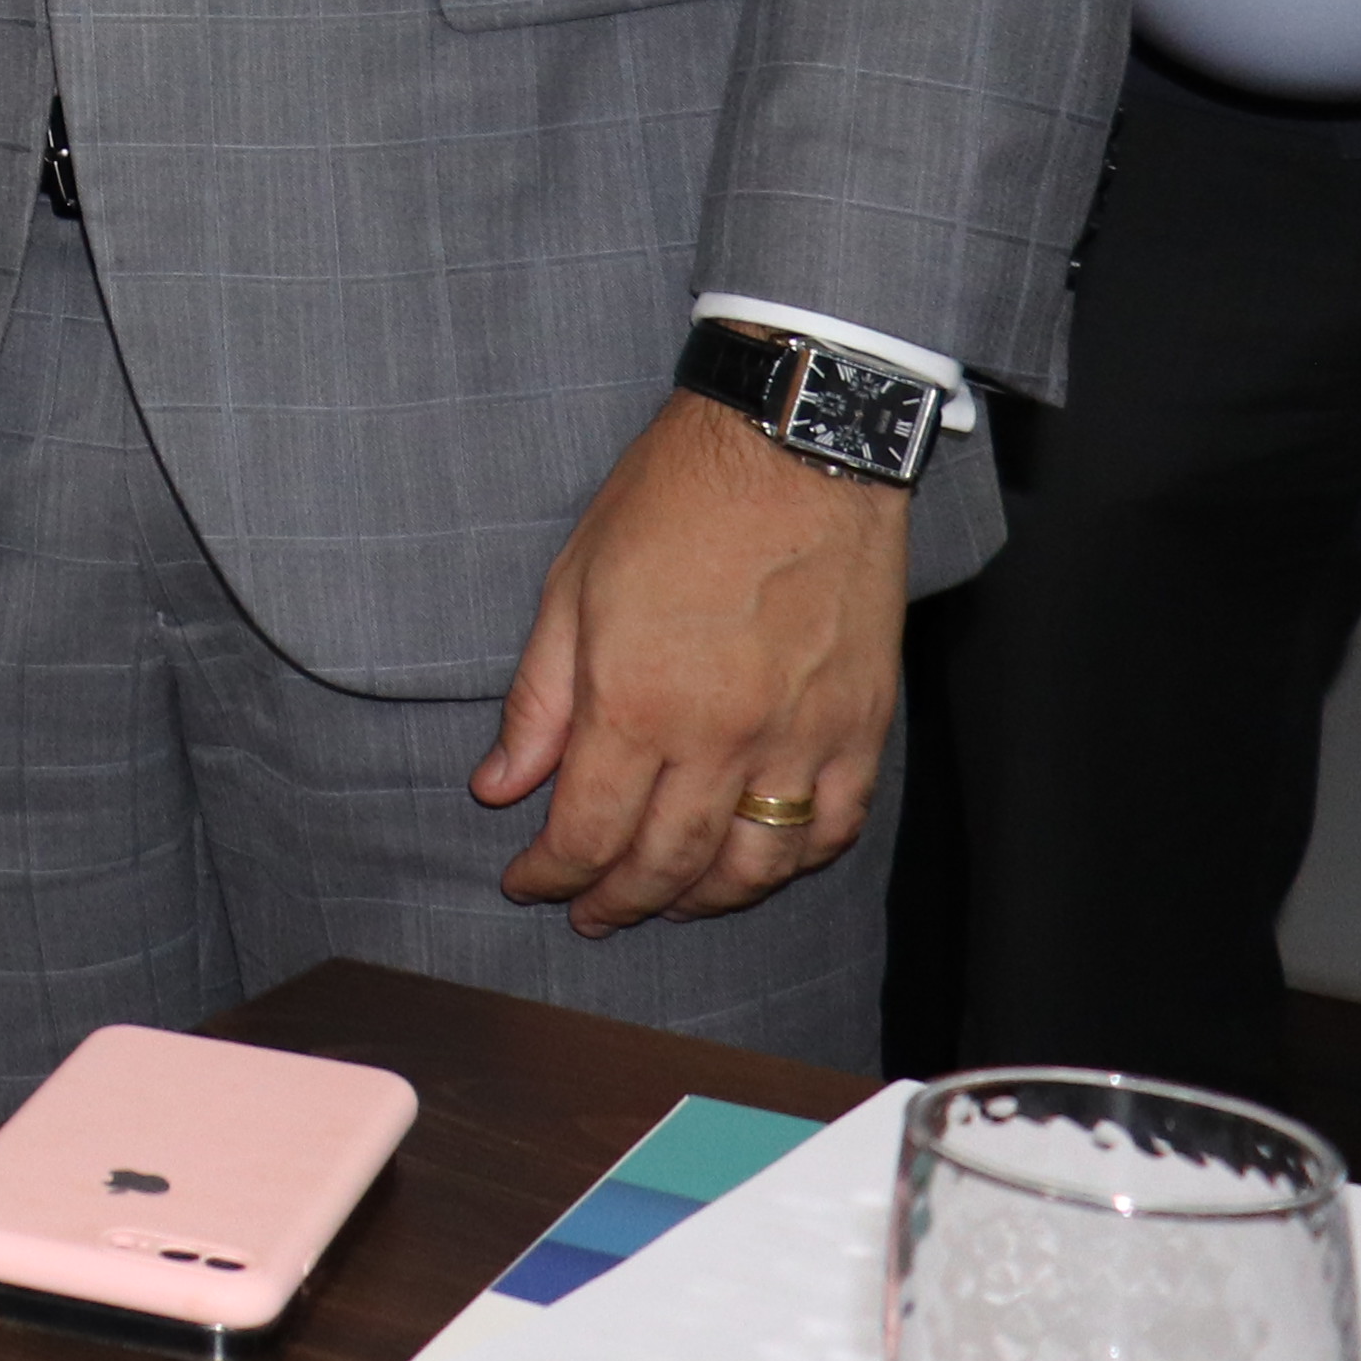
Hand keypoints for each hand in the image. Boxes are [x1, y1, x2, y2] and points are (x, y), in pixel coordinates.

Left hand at [474, 389, 908, 933]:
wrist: (796, 445)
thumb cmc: (673, 500)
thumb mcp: (572, 586)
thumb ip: (539, 701)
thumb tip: (500, 786)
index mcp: (639, 702)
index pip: (587, 829)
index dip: (551, 872)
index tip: (527, 883)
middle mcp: (723, 738)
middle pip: (667, 864)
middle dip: (618, 903)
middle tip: (588, 915)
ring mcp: (801, 738)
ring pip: (755, 866)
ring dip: (703, 900)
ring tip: (665, 904)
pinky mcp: (860, 727)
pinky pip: (831, 829)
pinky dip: (791, 862)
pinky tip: (757, 864)